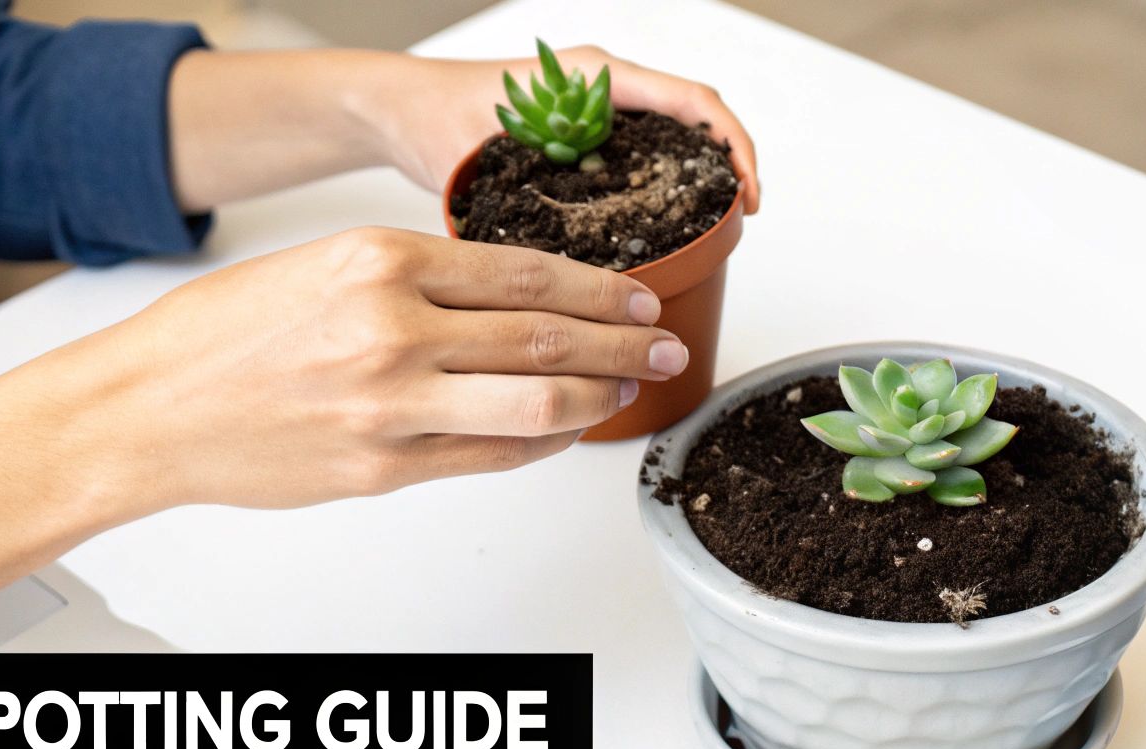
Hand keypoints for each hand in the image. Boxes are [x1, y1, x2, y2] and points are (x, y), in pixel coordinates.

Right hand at [90, 227, 688, 511]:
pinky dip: (540, 442)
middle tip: (661, 342)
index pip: (522, 273)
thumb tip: (504, 298)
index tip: (633, 295)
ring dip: (599, 395)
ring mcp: (392, 406)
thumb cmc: (218, 338)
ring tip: (629, 388)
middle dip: (621, 341)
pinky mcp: (384, 469)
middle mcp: (392, 330)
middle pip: (545, 334)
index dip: (596, 288)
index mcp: (377, 262)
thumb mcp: (320, 267)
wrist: (145, 411)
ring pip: (536, 400)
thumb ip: (411, 279)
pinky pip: (491, 454)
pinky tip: (565, 431)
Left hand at [371, 46, 760, 213]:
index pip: (689, 100)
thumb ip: (522, 206)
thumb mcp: (481, 164)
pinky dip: (664, 184)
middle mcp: (603, 89)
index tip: (747, 191)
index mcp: (594, 77)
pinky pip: (640, 153)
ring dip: (699, 175)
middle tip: (741, 218)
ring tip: (717, 226)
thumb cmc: (432, 118)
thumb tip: (557, 272)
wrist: (398, 111)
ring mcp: (595, 110)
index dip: (730, 145)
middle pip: (692, 116)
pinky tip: (668, 224)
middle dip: (726, 163)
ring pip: (670, 136)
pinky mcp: (583, 135)